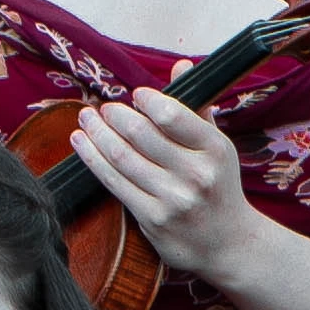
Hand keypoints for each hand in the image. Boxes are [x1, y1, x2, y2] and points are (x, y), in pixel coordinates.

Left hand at [71, 85, 258, 284]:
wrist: (227, 243)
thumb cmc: (218, 187)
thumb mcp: (218, 147)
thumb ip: (196, 108)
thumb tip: (180, 65)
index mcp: (215, 148)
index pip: (171, 114)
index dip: (146, 100)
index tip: (134, 96)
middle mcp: (196, 173)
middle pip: (140, 134)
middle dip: (114, 115)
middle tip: (102, 108)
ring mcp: (173, 198)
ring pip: (122, 157)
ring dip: (97, 134)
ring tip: (86, 120)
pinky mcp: (152, 219)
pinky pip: (114, 183)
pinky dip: (93, 160)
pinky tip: (82, 145)